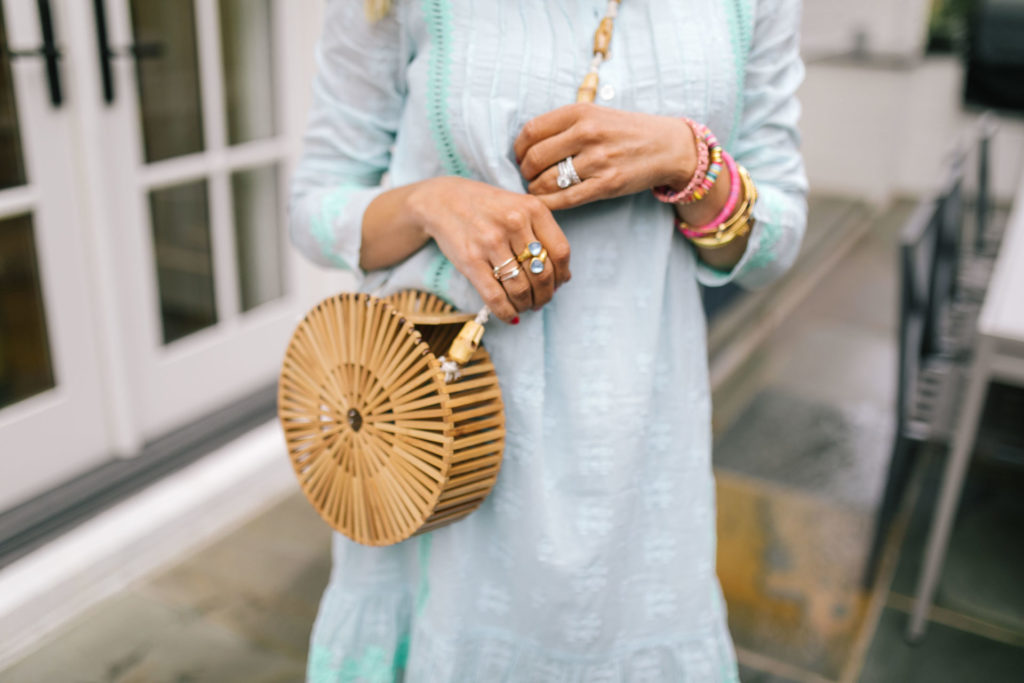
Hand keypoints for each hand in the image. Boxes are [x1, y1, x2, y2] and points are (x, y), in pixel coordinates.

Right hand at [405, 177, 570, 322]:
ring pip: (521, 288)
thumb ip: (542, 233)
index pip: (560, 252)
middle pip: (542, 273)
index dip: (562, 275)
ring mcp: (491, 242)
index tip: (558, 283)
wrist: (443, 201)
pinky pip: (495, 296)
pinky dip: (506, 312)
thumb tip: (563, 276)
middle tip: (541, 300)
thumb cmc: (486, 207)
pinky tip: (510, 316)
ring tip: (525, 305)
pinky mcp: (471, 261)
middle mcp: (514, 223)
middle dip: (545, 294)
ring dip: (527, 304)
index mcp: (532, 208)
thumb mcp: (519, 206)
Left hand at [514, 103, 696, 210]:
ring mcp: (598, 160)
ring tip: (538, 188)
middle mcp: (587, 133)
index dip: (518, 148)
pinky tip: (548, 201)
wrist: (668, 146)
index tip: (520, 156)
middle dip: (525, 171)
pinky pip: (565, 199)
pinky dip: (549, 202)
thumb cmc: (626, 131)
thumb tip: (526, 145)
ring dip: (535, 188)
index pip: (531, 131)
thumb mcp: (595, 114)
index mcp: (580, 112)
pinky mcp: (607, 185)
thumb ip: (563, 124)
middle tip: (529, 175)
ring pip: (546, 181)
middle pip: (534, 157)